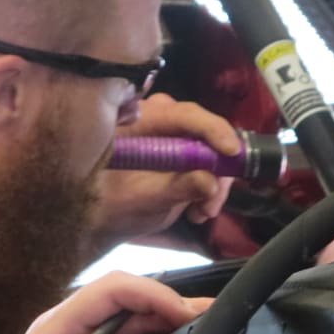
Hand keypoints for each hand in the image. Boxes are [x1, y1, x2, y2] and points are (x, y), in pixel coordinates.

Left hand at [6, 271, 211, 333]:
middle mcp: (70, 331)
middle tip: (213, 318)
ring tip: (203, 331)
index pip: (111, 289)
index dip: (153, 294)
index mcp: (57, 327)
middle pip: (127, 307)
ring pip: (132, 331)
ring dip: (167, 330)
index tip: (187, 314)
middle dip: (169, 310)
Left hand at [92, 94, 241, 246]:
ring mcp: (173, 134)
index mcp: (141, 119)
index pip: (186, 114)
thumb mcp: (142, 200)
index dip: (212, 130)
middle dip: (217, 167)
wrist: (101, 218)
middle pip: (205, 131)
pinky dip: (211, 186)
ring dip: (216, 182)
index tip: (232, 153)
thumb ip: (176, 188)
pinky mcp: (184, 152)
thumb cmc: (111, 206)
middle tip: (213, 203)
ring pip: (212, 149)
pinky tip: (199, 211)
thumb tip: (211, 182)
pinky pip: (210, 162)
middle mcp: (160, 118)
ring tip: (203, 213)